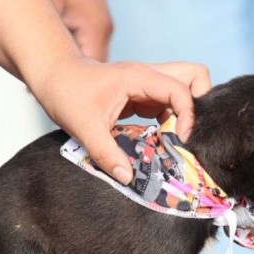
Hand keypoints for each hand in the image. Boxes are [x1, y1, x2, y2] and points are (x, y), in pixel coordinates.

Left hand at [39, 57, 211, 183]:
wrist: (52, 75)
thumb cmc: (65, 94)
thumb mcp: (84, 127)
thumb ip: (107, 154)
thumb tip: (128, 178)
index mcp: (139, 77)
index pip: (182, 90)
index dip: (188, 115)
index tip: (182, 140)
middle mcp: (150, 76)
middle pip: (196, 76)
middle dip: (201, 102)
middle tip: (189, 131)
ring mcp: (149, 84)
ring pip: (188, 87)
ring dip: (188, 112)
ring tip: (178, 139)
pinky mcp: (145, 94)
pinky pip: (172, 102)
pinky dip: (175, 118)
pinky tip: (162, 138)